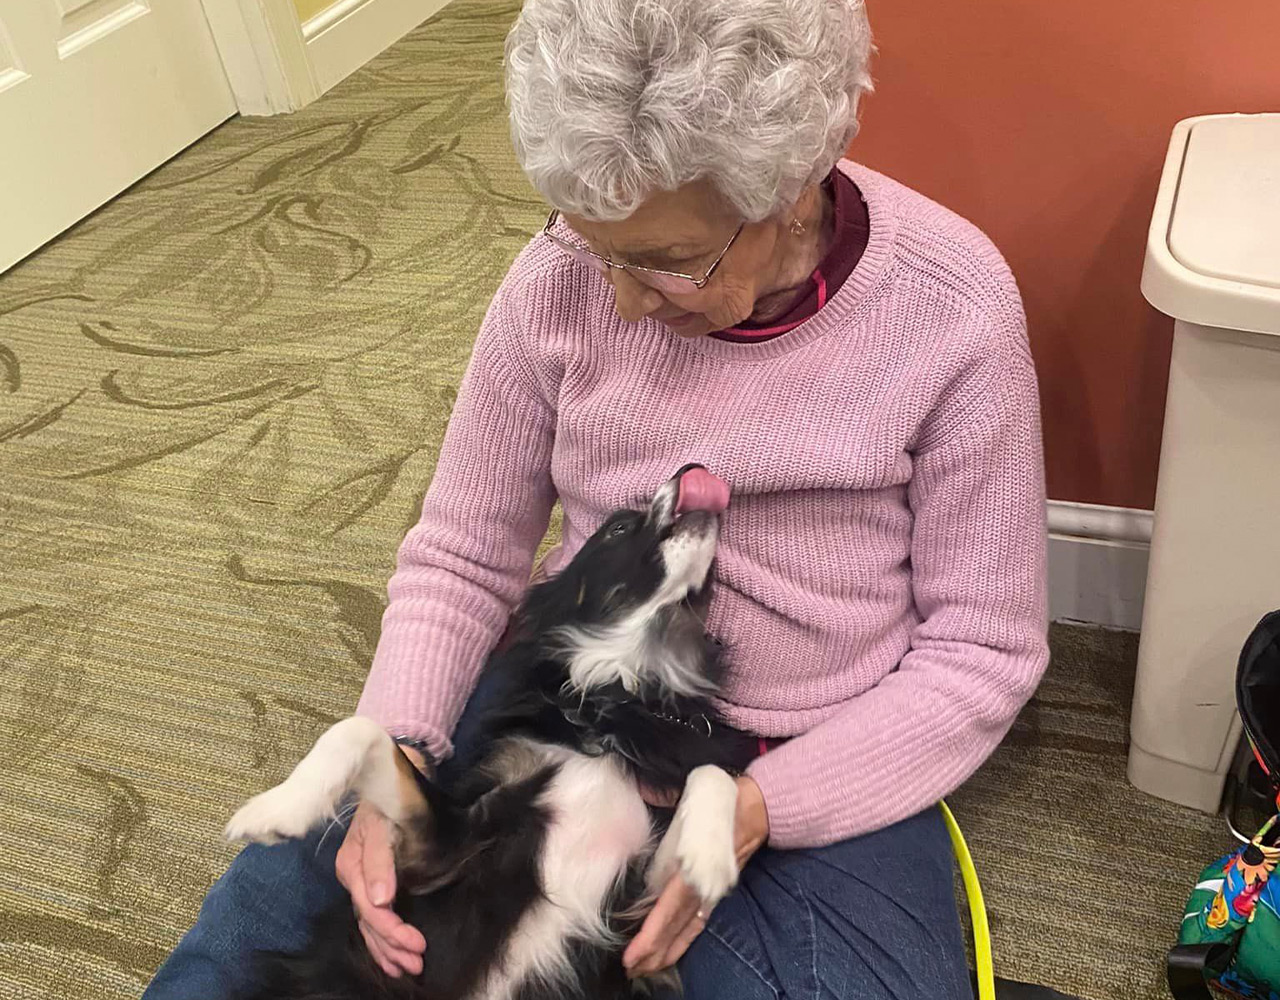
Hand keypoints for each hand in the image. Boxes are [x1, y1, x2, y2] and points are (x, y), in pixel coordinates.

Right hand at [334, 745, 429, 976]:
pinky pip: (370, 914)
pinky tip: (392, 958)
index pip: (370, 907)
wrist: (389, 768)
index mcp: (353, 861)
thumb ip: (381, 860)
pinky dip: (380, 938)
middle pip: (369, 919)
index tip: (415, 943)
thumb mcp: (386, 821)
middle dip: (392, 945)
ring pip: (368, 923)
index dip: (392, 930)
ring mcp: (358, 875)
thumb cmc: (391, 792)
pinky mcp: (367, 876)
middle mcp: (352, 872)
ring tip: (409, 967)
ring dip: (387, 948)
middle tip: (418, 961)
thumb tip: (380, 901)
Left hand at [623, 775, 768, 976]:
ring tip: (646, 969)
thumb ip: (666, 795)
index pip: (672, 907)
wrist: (758, 803)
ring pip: (689, 928)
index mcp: (698, 863)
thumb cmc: (721, 794)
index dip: (652, 933)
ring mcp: (714, 889)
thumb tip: (643, 791)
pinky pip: (699, 921)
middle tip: (631, 970)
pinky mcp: (717, 890)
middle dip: (654, 951)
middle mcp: (706, 883)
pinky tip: (671, 951)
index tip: (633, 954)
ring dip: (668, 950)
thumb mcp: (695, 790)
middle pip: (678, 925)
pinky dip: (684, 938)